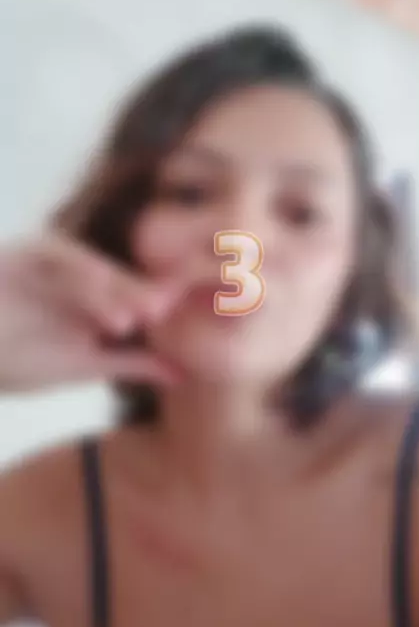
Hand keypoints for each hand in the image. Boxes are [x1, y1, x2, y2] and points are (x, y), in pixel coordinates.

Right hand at [0, 233, 183, 392]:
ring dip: (112, 290)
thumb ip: (131, 363)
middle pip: (121, 281)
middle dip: (142, 295)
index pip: (139, 299)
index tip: (192, 321)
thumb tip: (183, 374)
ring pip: (93, 270)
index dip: (164, 307)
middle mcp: (84, 278)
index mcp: (101, 302)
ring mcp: (58, 262)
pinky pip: (58, 255)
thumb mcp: (80, 365)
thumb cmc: (16, 361)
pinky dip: (78, 272)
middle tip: (166, 312)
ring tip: (130, 317)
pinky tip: (93, 288)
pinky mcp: (33, 251)